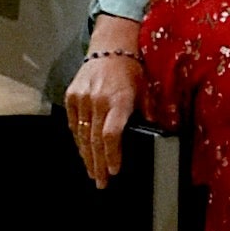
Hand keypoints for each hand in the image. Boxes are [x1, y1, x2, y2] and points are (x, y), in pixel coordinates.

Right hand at [67, 47, 139, 183]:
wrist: (109, 48)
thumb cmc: (131, 71)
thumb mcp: (146, 92)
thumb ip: (148, 114)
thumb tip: (158, 134)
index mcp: (118, 101)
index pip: (111, 135)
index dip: (112, 155)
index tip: (114, 171)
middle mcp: (97, 101)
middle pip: (95, 140)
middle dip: (98, 164)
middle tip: (101, 182)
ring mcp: (82, 98)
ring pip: (82, 135)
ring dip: (87, 156)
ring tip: (92, 173)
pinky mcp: (71, 96)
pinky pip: (73, 124)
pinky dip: (79, 140)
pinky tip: (84, 153)